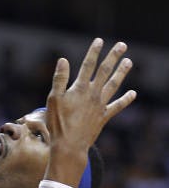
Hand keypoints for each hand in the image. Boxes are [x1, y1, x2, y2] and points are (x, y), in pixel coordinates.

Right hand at [45, 39, 134, 186]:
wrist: (70, 146)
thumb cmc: (58, 123)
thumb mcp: (53, 99)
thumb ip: (60, 79)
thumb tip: (63, 60)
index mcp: (80, 88)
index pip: (88, 65)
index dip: (94, 52)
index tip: (99, 40)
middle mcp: (93, 94)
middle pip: (105, 72)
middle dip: (113, 57)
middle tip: (122, 45)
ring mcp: (100, 105)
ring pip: (114, 85)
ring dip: (121, 73)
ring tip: (129, 62)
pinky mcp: (104, 117)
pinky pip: (117, 106)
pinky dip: (126, 100)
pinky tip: (133, 93)